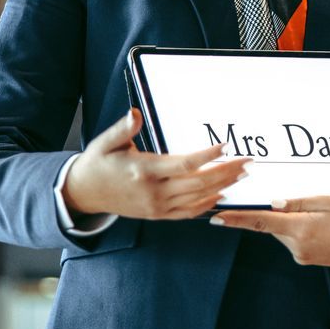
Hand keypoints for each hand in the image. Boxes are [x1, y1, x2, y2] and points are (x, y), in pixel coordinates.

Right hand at [63, 110, 249, 219]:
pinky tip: (222, 194)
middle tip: (247, 161)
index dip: (207, 156)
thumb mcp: (106, 142)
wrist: (82, 193)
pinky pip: (188, 212)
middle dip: (226, 171)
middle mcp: (153, 191)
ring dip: (223, 186)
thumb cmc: (97, 163)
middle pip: (198, 183)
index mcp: (143, 170)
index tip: (225, 146)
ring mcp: (157, 206)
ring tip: (242, 174)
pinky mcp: (157, 215)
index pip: (183, 164)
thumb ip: (124, 128)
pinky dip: (207, 204)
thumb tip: (135, 113)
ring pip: (198, 198)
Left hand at [209, 195, 329, 266]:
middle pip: (275, 224)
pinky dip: (303, 229)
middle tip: (308, 201)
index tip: (215, 218)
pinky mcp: (311, 259)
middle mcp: (299, 247)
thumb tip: (274, 203)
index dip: (236, 220)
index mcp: (303, 229)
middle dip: (281, 211)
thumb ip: (301, 202)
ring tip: (326, 214)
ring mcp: (305, 256)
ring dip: (295, 220)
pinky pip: (297, 240)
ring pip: (286, 232)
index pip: (261, 222)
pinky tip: (327, 225)